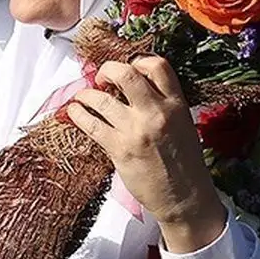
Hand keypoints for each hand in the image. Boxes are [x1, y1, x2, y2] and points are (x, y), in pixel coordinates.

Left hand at [66, 56, 225, 253]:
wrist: (184, 197)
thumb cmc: (183, 161)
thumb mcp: (182, 124)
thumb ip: (163, 104)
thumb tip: (132, 88)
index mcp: (176, 104)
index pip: (158, 65)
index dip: (138, 61)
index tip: (127, 69)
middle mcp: (156, 113)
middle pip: (125, 73)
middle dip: (106, 69)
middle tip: (101, 78)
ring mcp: (136, 130)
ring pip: (101, 99)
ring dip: (85, 94)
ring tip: (82, 97)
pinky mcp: (119, 149)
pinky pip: (91, 124)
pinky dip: (78, 114)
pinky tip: (74, 112)